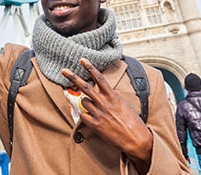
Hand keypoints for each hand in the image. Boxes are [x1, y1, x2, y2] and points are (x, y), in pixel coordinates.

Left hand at [62, 58, 152, 172]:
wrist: (136, 139)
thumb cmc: (133, 122)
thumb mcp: (125, 105)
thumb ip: (113, 98)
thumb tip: (105, 94)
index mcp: (113, 96)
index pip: (99, 78)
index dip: (90, 68)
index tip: (82, 60)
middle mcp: (104, 103)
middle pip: (85, 87)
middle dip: (73, 77)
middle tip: (64, 70)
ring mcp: (99, 114)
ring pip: (83, 102)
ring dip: (85, 103)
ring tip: (95, 109)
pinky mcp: (95, 125)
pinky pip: (83, 116)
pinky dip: (85, 116)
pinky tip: (91, 118)